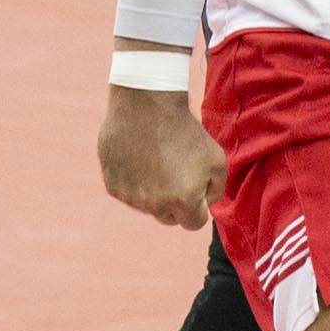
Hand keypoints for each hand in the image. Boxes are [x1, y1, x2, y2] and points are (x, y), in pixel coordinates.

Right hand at [100, 87, 226, 229]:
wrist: (147, 106)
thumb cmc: (186, 131)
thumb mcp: (217, 159)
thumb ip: (216, 189)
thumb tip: (205, 203)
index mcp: (183, 201)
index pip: (193, 224)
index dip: (198, 209)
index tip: (197, 193)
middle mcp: (154, 205)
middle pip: (168, 217)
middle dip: (175, 204)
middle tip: (177, 175)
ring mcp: (130, 197)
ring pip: (146, 205)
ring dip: (153, 192)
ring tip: (158, 160)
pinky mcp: (112, 186)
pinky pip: (128, 192)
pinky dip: (134, 182)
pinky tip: (140, 158)